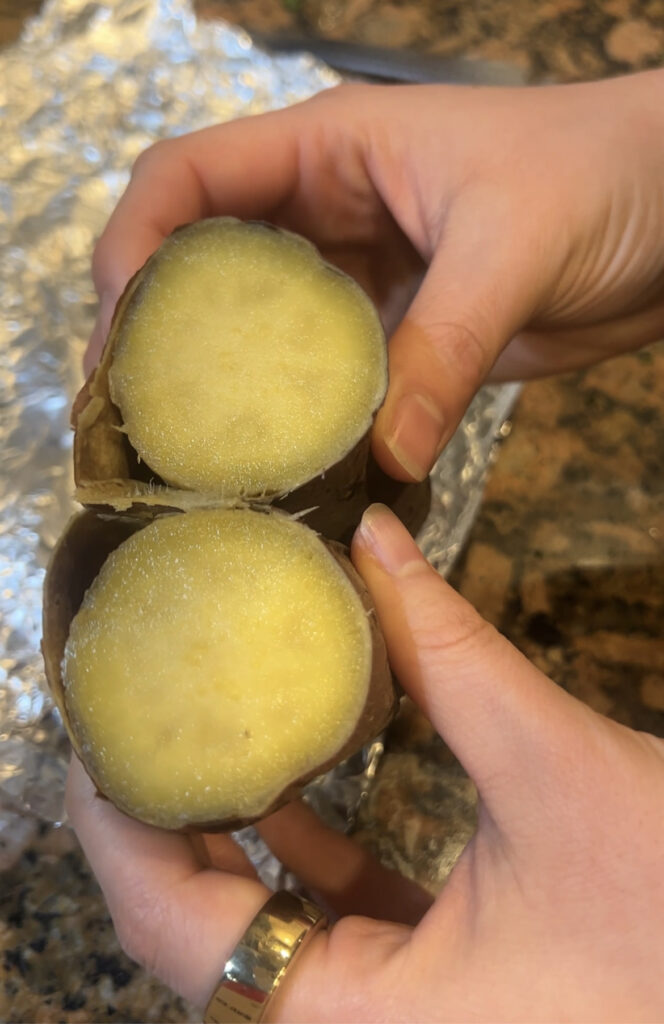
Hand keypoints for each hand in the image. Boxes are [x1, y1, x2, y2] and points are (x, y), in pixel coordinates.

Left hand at [67, 505, 663, 1021]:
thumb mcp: (555, 769)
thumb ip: (449, 650)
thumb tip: (372, 538)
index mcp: (362, 1023)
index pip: (176, 932)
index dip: (118, 825)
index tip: (95, 726)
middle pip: (203, 930)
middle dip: (160, 815)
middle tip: (136, 707)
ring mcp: (396, 1015)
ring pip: (266, 924)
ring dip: (225, 825)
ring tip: (193, 722)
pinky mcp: (431, 985)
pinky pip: (332, 920)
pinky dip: (301, 844)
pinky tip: (289, 767)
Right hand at [87, 72, 663, 481]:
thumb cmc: (606, 175)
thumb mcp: (513, 248)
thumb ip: (444, 348)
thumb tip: (387, 456)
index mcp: (330, 150)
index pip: (188, 178)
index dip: (133, 246)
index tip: (116, 334)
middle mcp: (327, 212)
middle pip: (204, 265)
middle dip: (158, 333)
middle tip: (133, 420)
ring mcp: (361, 278)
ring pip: (262, 332)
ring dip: (227, 388)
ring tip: (191, 457)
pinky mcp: (398, 335)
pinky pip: (328, 379)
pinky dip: (303, 419)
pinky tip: (288, 464)